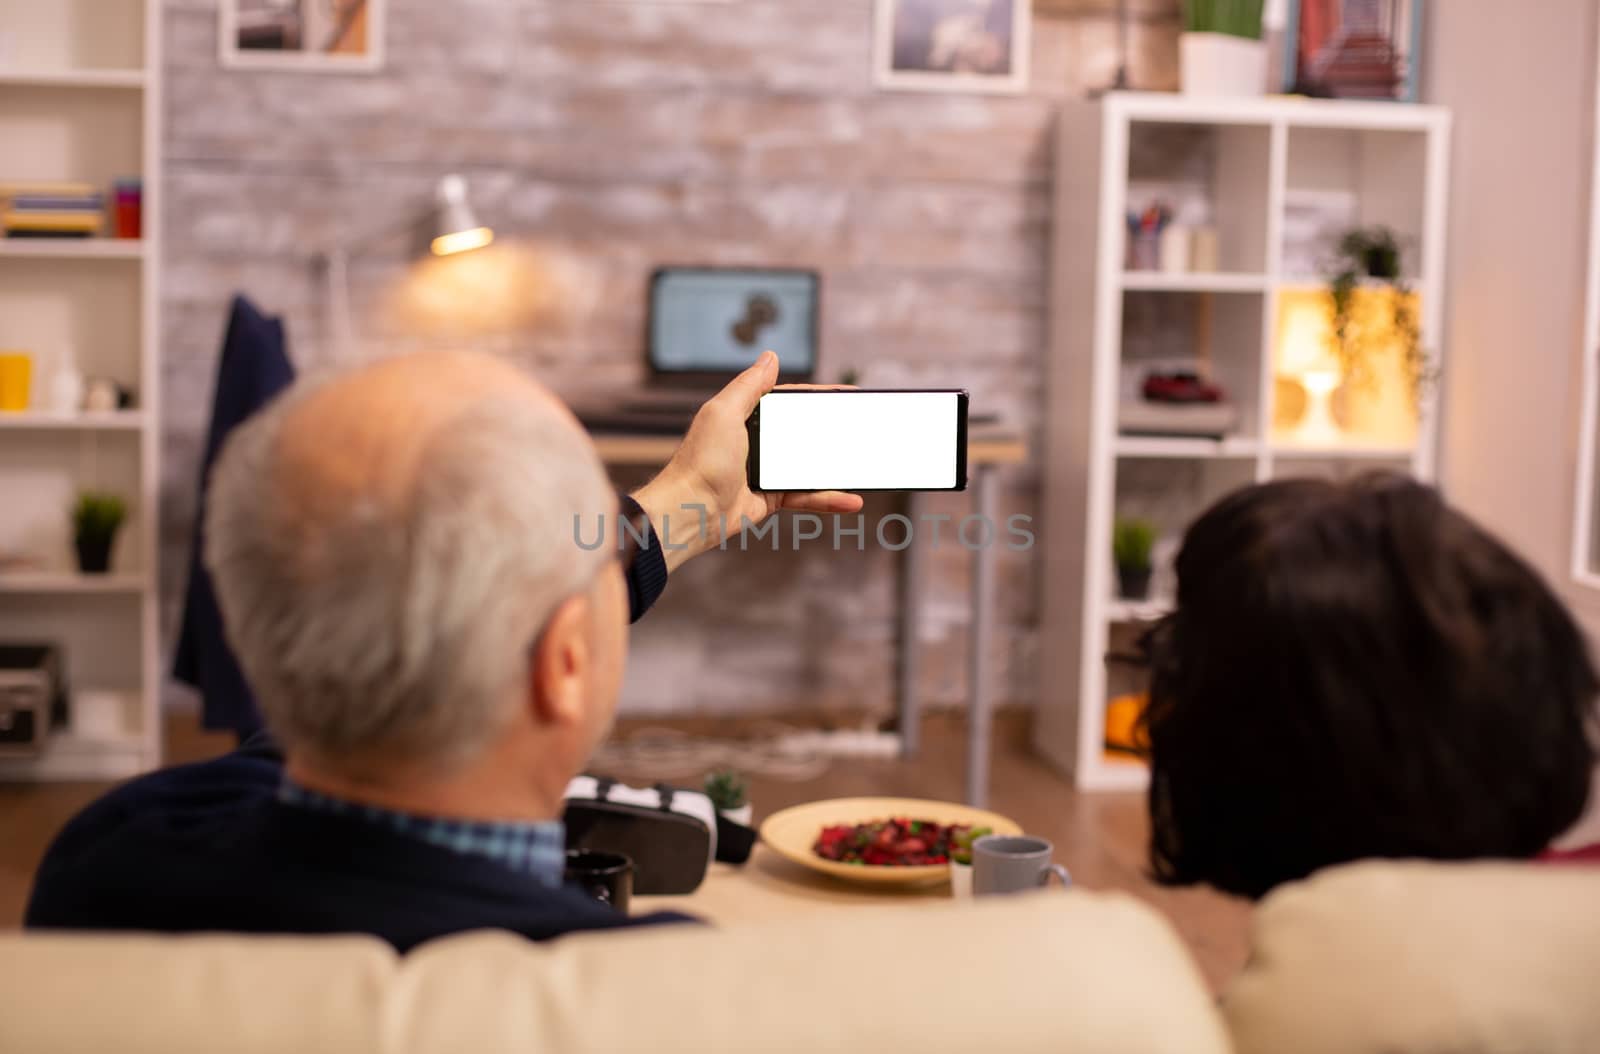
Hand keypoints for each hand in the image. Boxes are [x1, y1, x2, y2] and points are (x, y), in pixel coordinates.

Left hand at [632, 351, 863, 571]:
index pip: (790, 401)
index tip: (848, 396)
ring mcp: (766, 471)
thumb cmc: (701, 460)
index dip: (819, 397)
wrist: (689, 510)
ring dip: (838, 467)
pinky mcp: (772, 499)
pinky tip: (853, 500)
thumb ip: (749, 386)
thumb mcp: (724, 413)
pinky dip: (830, 499)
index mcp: (745, 417)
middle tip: (865, 428)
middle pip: (805, 432)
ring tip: (865, 464)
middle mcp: (757, 441)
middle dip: (835, 430)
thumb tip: (770, 356)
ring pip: (811, 466)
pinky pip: (807, 496)